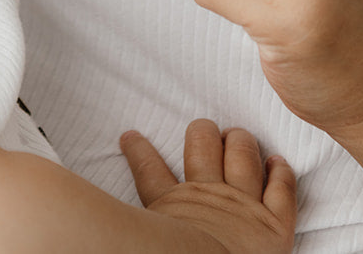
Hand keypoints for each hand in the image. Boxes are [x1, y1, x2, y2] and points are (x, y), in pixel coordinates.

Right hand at [123, 120, 295, 253]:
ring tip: (237, 134)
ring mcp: (243, 205)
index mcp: (171, 206)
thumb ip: (120, 221)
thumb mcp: (138, 233)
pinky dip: (281, 173)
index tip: (130, 134)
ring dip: (240, 142)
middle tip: (202, 129)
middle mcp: (207, 196)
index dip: (138, 150)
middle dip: (202, 132)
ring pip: (242, 157)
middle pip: (202, 148)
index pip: (149, 170)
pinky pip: (282, 189)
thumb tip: (80, 220)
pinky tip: (278, 161)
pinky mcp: (274, 221)